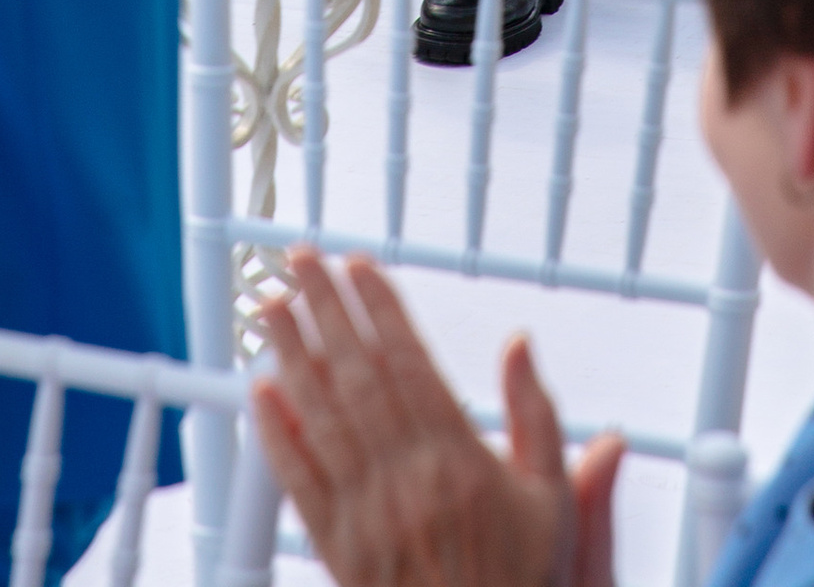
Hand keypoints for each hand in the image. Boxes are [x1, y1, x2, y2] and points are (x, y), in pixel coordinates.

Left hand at [253, 250, 619, 586]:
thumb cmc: (515, 581)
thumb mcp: (551, 500)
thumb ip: (537, 415)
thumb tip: (520, 344)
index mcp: (458, 458)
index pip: (409, 360)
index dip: (380, 306)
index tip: (360, 265)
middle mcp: (407, 479)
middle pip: (357, 374)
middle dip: (327, 308)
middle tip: (303, 259)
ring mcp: (367, 514)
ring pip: (320, 416)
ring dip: (292, 353)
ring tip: (272, 306)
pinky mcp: (337, 550)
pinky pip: (299, 482)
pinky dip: (277, 435)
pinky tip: (262, 393)